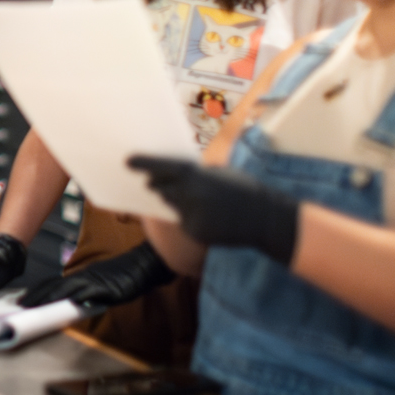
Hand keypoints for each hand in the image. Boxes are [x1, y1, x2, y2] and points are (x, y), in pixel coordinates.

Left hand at [18, 241, 173, 307]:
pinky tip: (67, 302)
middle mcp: (85, 277)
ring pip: (67, 288)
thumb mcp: (102, 285)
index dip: (38, 291)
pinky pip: (89, 292)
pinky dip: (77, 297)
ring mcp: (96, 281)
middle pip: (56, 285)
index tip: (24, 300)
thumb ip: (87, 292)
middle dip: (37, 295)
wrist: (145, 266)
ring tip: (34, 305)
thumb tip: (73, 303)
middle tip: (20, 304)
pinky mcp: (108, 287)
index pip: (55, 284)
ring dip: (49, 297)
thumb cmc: (125, 276)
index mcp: (82, 277)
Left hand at [128, 154, 298, 265]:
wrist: (267, 219)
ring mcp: (192, 215)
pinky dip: (190, 219)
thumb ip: (197, 174)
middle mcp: (191, 195)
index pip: (164, 168)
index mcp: (198, 176)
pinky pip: (184, 223)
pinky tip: (209, 218)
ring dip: (178, 203)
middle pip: (163, 190)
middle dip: (158, 186)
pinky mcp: (195, 232)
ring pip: (174, 207)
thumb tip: (176, 175)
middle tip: (151, 183)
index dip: (145, 164)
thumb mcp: (221, 173)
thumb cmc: (246, 191)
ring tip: (197, 200)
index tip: (127, 161)